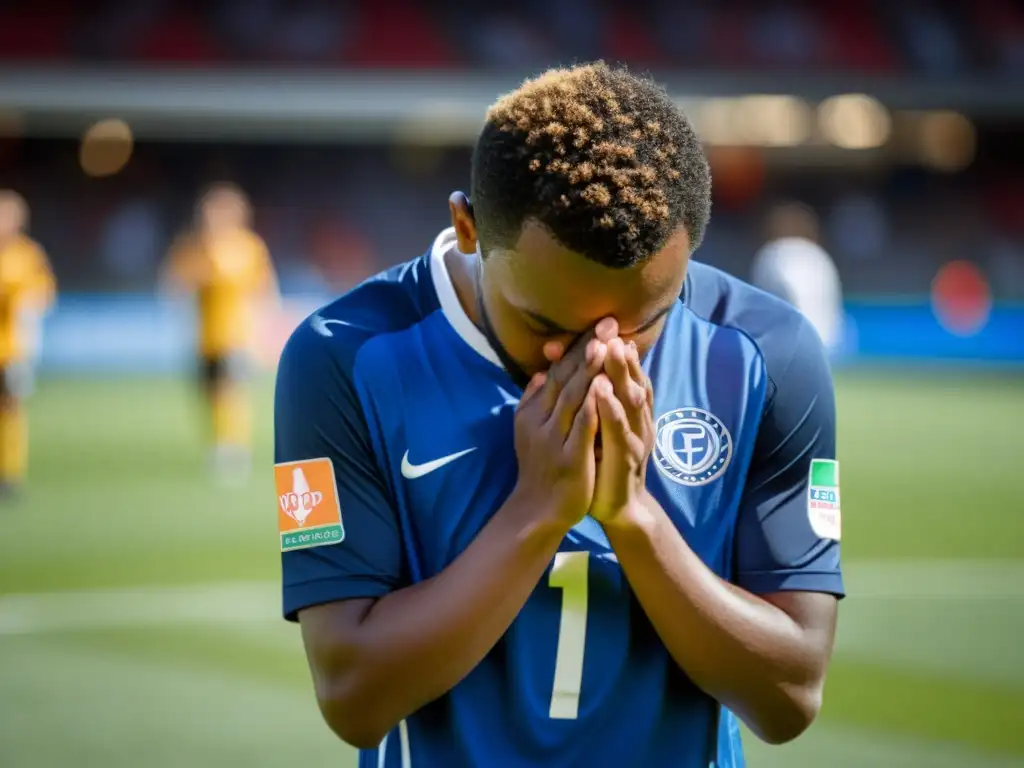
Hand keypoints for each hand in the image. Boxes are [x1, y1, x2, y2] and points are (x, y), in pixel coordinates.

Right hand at [510, 318, 618, 528]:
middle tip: (607, 323)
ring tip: (605, 345)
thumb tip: (540, 373)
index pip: (559, 372)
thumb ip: (534, 401)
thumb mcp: (530, 430)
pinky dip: (593, 405)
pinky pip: (582, 427)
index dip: (578, 347)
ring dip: (590, 370)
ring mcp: (555, 438)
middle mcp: (542, 420)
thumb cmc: (540, 468)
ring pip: (574, 397)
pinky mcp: (570, 457)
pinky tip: (605, 388)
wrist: (538, 509)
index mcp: (534, 411)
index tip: (597, 325)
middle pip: (567, 378)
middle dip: (588, 349)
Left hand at [590, 338, 654, 523]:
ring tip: (611, 350)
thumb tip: (576, 366)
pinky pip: (620, 431)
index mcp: (631, 409)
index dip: (615, 350)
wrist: (619, 506)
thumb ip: (591, 397)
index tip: (603, 325)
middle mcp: (638, 419)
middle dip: (620, 354)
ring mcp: (636, 437)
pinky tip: (602, 394)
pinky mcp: (627, 458)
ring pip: (631, 401)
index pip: (626, 373)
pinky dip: (612, 410)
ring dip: (621, 375)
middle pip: (631, 380)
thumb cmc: (605, 460)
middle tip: (610, 329)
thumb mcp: (598, 424)